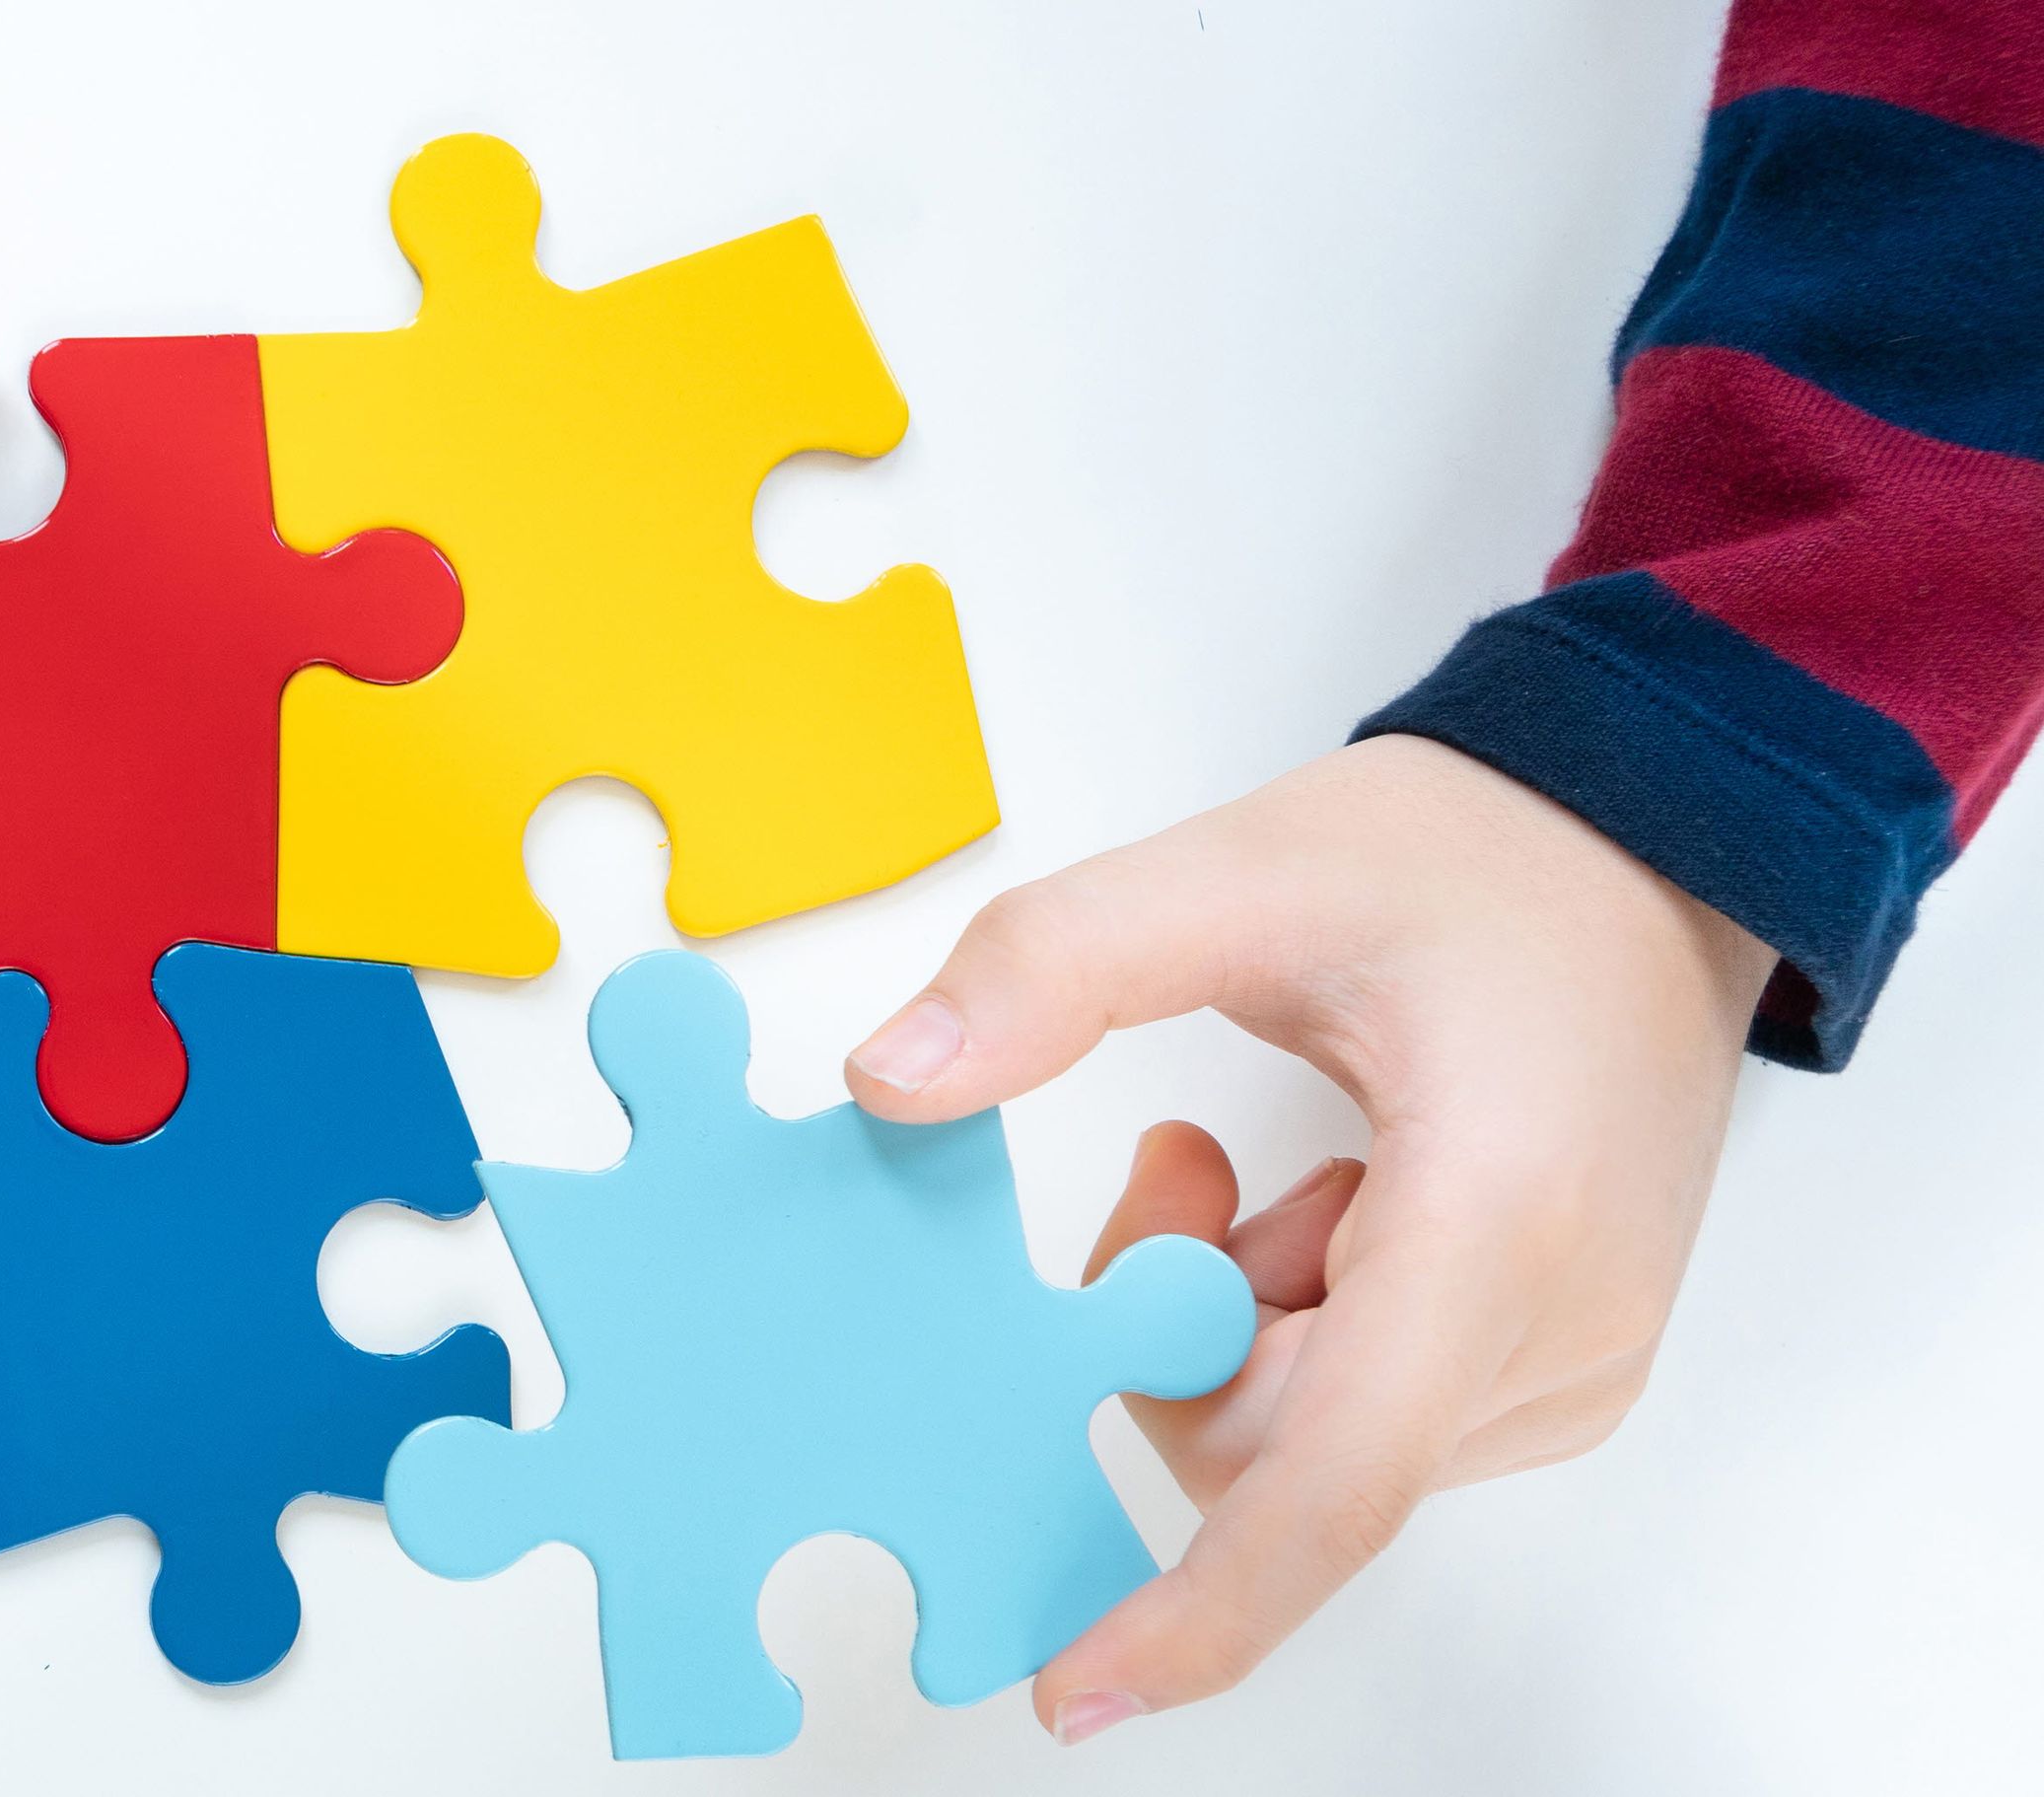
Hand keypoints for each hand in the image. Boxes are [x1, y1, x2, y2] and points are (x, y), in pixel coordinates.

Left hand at [839, 735, 1776, 1741]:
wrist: (1650, 855)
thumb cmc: (1482, 863)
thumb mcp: (1242, 870)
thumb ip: (1052, 966)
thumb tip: (892, 1081)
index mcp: (1500, 1224)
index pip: (1340, 1484)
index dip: (1200, 1604)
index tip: (1078, 1688)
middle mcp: (1556, 1334)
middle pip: (1273, 1449)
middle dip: (1170, 1327)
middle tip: (1178, 1164)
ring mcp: (1565, 1367)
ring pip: (1301, 1435)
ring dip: (1233, 1311)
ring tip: (1283, 1158)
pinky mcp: (1548, 1369)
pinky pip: (1354, 1410)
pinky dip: (1296, 1318)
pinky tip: (1333, 1195)